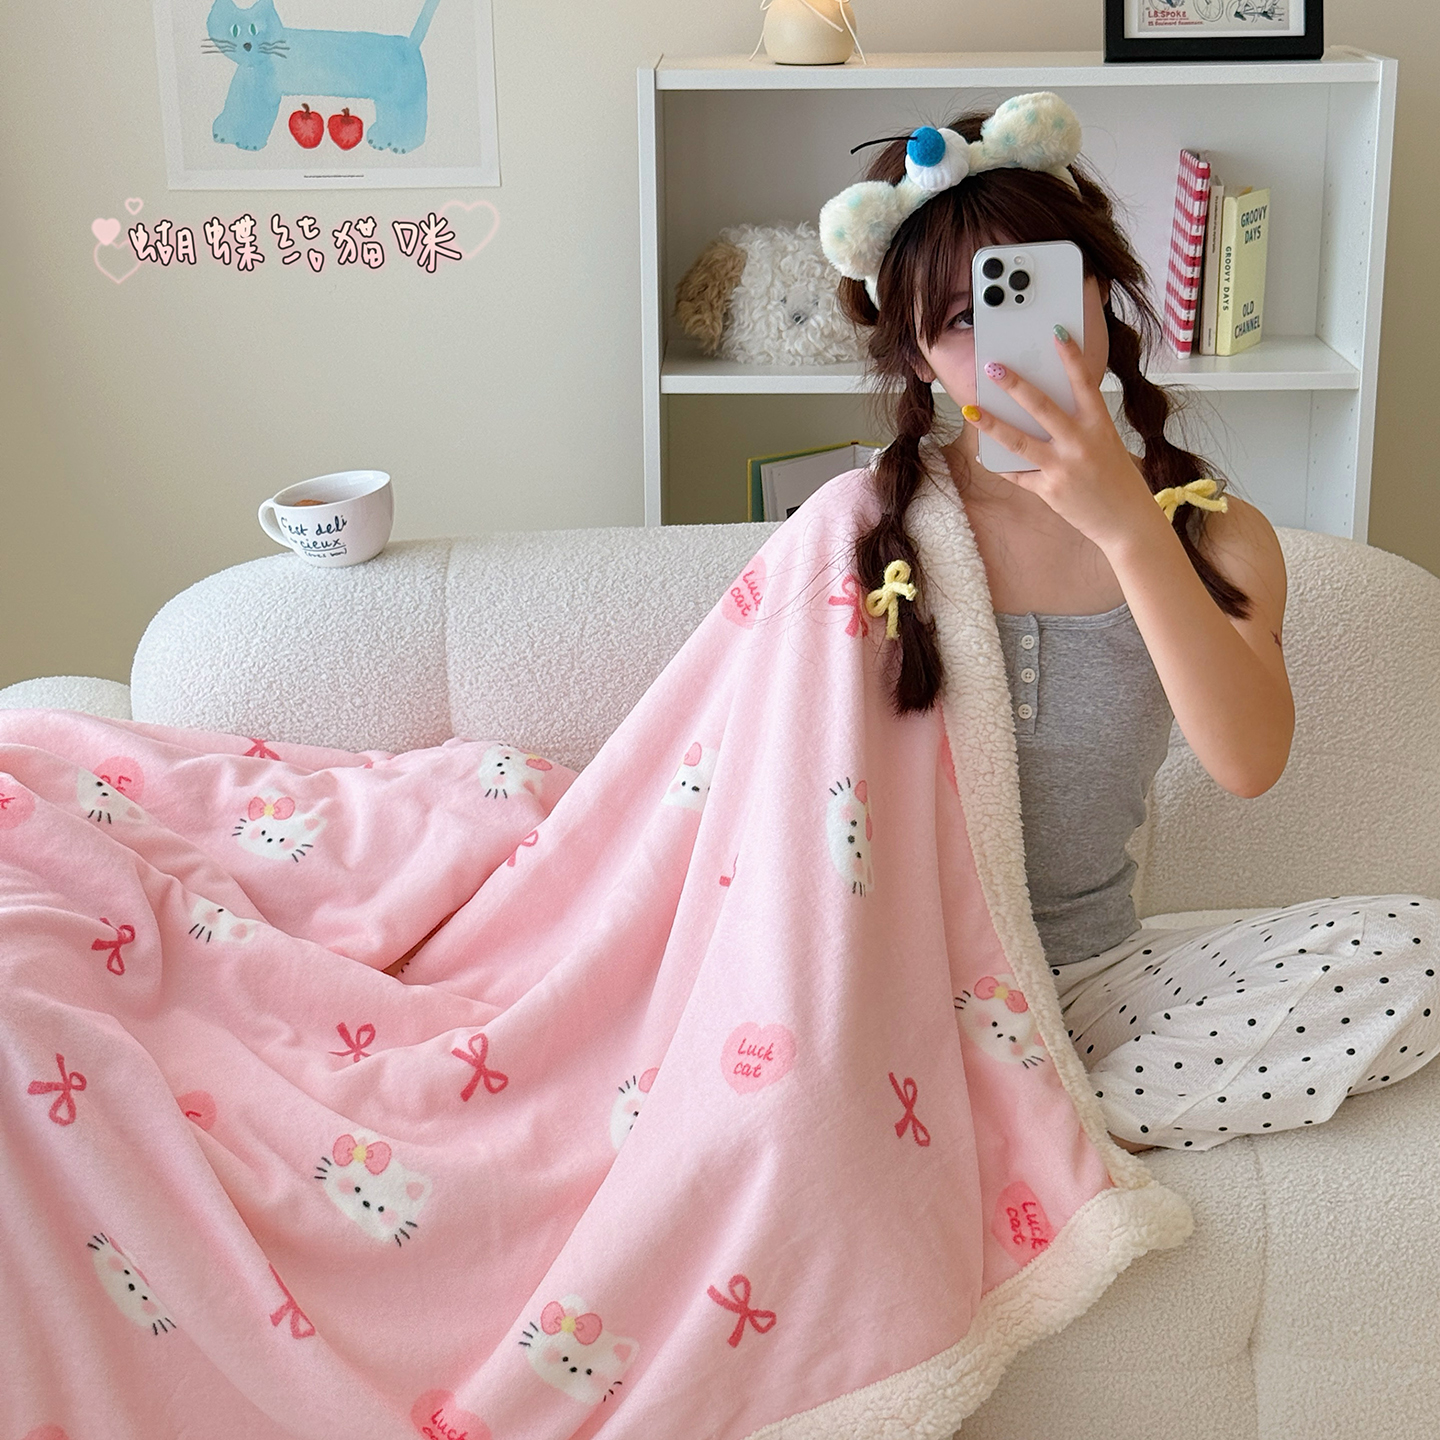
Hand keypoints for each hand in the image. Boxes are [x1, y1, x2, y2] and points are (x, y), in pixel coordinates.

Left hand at [961, 328, 1162, 553]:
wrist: (1127, 522)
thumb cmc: (1116, 479)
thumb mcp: (1106, 444)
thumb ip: (1078, 426)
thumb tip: (1038, 411)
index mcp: (1100, 426)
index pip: (1084, 383)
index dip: (1070, 356)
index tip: (1056, 333)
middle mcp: (1081, 444)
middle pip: (1042, 407)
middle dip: (1015, 385)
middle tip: (993, 367)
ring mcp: (1063, 468)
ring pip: (1019, 442)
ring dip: (991, 424)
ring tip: (971, 409)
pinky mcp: (1049, 491)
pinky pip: (1017, 474)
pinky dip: (999, 464)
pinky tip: (982, 454)